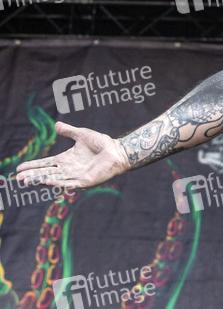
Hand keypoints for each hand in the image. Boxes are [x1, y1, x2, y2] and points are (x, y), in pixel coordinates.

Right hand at [14, 122, 130, 189]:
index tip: (19, 169)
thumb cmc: (101, 143)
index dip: (32, 166)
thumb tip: (56, 125)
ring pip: (54, 179)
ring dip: (41, 180)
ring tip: (27, 181)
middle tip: (18, 178)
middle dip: (32, 175)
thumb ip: (69, 131)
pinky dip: (59, 183)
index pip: (45, 164)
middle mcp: (68, 169)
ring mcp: (75, 176)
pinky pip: (69, 183)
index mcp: (66, 159)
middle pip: (46, 173)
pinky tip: (48, 182)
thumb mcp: (82, 135)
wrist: (117, 150)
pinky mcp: (84, 182)